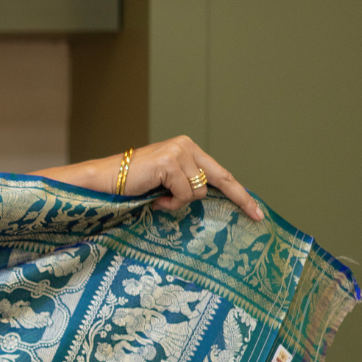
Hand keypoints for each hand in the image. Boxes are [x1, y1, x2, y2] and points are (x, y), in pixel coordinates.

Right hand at [95, 138, 263, 222]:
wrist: (103, 180)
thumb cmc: (132, 185)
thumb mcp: (166, 182)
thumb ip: (187, 183)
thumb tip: (209, 200)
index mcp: (187, 148)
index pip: (220, 173)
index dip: (239, 193)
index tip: (256, 210)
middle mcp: (186, 145)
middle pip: (221, 178)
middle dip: (239, 198)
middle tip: (257, 216)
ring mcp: (178, 152)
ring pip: (198, 191)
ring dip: (179, 202)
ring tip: (159, 198)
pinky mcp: (170, 162)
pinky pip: (184, 194)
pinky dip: (170, 202)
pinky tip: (155, 197)